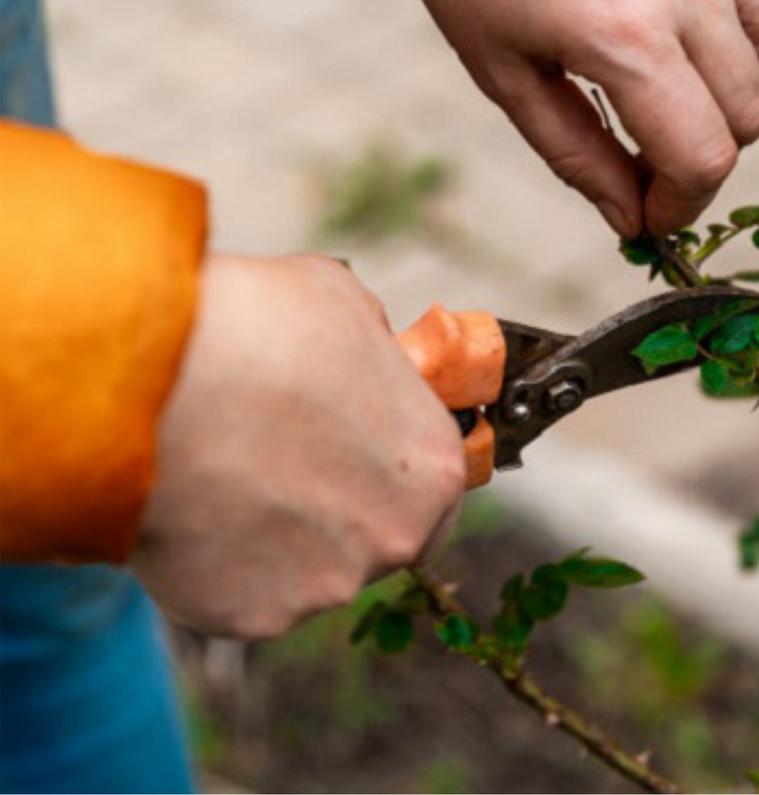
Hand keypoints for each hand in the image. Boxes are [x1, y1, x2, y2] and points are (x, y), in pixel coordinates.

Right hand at [131, 254, 465, 638]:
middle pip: (372, 540)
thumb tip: (364, 353)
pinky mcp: (253, 618)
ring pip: (304, 572)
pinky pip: (238, 595)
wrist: (159, 380)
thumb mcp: (343, 306)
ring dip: (272, 539)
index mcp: (434, 468)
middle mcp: (396, 539)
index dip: (386, 475)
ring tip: (220, 477)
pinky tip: (190, 511)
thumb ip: (372, 349)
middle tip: (274, 467)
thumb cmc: (259, 329)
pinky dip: (215, 566)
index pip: (432, 494)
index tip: (347, 460)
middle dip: (333, 513)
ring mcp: (326, 586)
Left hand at [402, 0, 758, 235]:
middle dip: (706, 153)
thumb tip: (631, 221)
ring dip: (753, 87)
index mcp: (624, 39)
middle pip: (751, 112)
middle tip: (654, 152)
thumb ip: (577, 153)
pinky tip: (727, 15)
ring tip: (696, 90)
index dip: (683, 206)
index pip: (703, 158)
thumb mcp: (502, 70)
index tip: (656, 216)